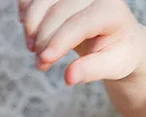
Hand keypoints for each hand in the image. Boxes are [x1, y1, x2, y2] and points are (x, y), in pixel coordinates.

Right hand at [19, 0, 144, 84]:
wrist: (119, 38)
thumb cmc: (117, 54)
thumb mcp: (112, 66)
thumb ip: (91, 71)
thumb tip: (69, 78)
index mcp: (111, 11)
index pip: (79, 23)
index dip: (59, 41)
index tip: (44, 60)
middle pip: (59, 10)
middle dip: (44, 38)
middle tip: (40, 64)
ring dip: (31, 24)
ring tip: (32, 49)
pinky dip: (27, 8)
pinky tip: (27, 27)